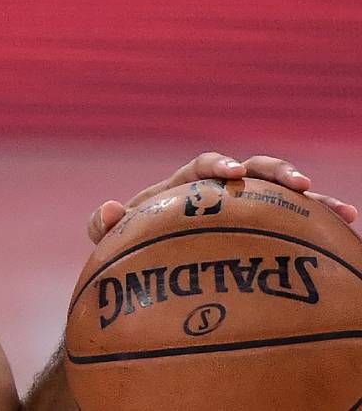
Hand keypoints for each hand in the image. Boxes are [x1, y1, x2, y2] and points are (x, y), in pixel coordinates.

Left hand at [87, 152, 358, 242]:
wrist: (149, 276)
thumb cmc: (130, 251)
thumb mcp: (111, 243)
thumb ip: (102, 226)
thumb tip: (109, 210)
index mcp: (186, 186)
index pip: (204, 166)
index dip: (220, 164)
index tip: (231, 174)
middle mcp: (220, 193)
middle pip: (254, 170)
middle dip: (278, 171)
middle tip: (299, 185)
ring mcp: (246, 211)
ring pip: (284, 197)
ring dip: (314, 200)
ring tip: (342, 211)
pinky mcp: (265, 232)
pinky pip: (298, 227)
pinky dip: (322, 228)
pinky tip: (349, 232)